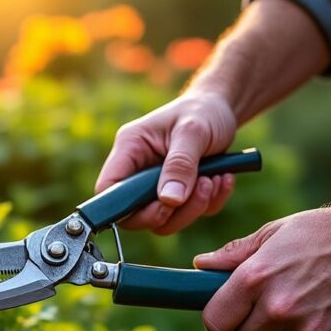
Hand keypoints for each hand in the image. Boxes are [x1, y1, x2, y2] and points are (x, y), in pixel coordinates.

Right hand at [96, 91, 237, 233]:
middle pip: (135, 214)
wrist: (222, 109)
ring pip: (163, 221)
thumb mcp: (193, 132)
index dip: (124, 207)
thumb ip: (180, 165)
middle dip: (171, 211)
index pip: (108, 189)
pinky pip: (187, 215)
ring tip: (215, 179)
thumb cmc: (202, 112)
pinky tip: (222, 179)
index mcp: (129, 149)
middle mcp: (137, 171)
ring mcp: (156, 186)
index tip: (161, 206)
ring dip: (194, 207)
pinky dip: (209, 204)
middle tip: (202, 187)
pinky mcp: (177, 195)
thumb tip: (169, 200)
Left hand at [194, 206, 330, 330]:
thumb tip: (200, 265)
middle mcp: (279, 307)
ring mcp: (309, 328)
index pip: (215, 323)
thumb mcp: (271, 234)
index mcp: (255, 278)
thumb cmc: (319, 232)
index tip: (229, 312)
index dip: (220, 319)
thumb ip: (234, 255)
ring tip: (301, 300)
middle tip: (265, 307)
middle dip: (249, 329)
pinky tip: (324, 307)